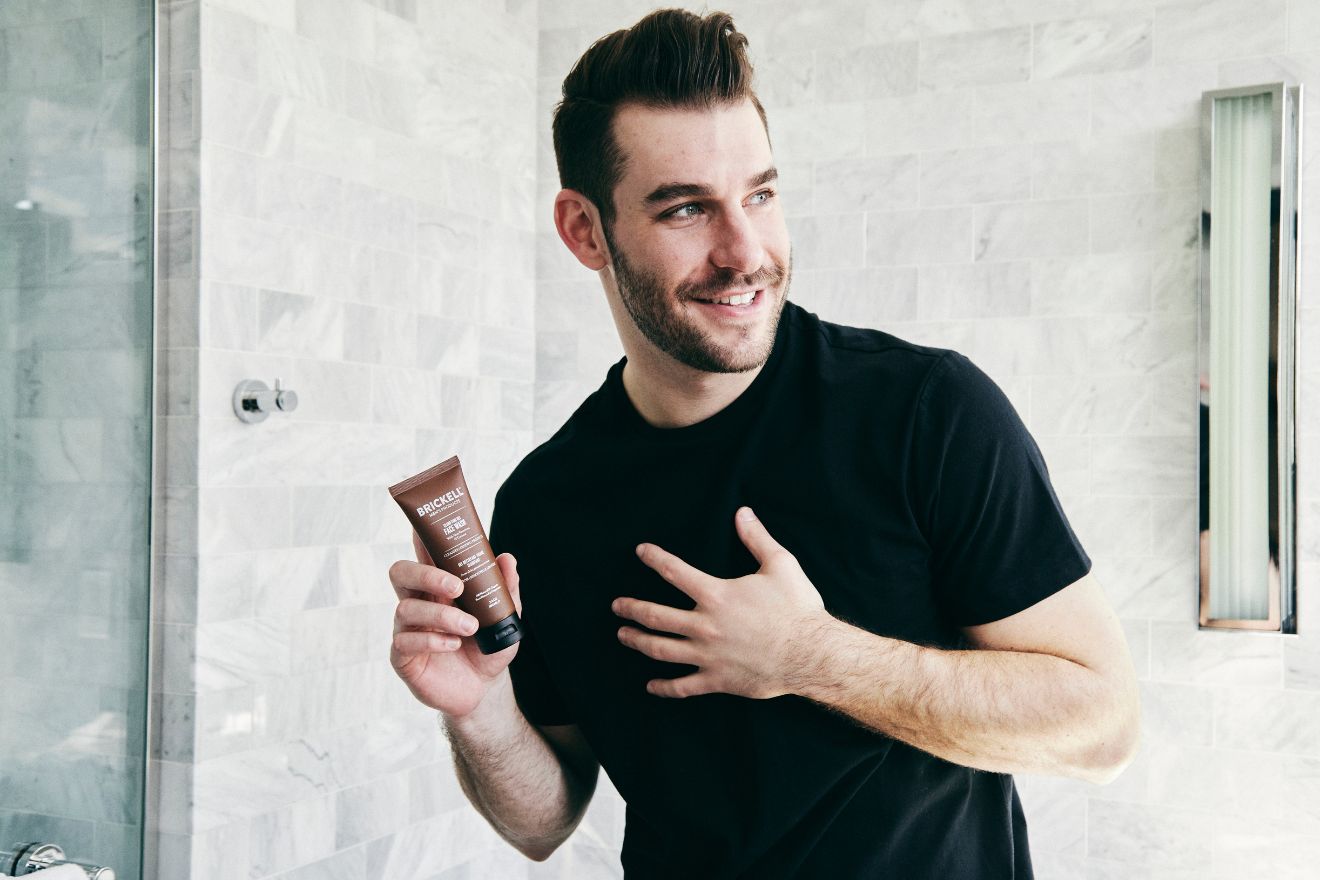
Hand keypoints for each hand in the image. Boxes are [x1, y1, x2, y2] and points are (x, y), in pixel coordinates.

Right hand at [388, 530, 522, 717]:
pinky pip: (405, 642)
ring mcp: (407, 629)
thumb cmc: (488, 646)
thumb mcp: (504, 617)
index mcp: (438, 587)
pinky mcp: (403, 657)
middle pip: (401, 573)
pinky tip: (452, 644)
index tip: (423, 526)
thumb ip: (505, 588)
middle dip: (426, 575)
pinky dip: (432, 640)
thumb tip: (507, 558)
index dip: (420, 539)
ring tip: (470, 627)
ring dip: (441, 616)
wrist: (484, 688)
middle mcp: (418, 603)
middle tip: (457, 586)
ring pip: (406, 609)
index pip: (424, 556)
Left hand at [612, 507, 828, 699]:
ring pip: (661, 649)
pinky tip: (651, 686)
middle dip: (632, 608)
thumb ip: (757, 539)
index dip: (655, 558)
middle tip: (617, 605)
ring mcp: (708, 655)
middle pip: (656, 616)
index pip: (675, 572)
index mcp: (716, 595)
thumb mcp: (780, 565)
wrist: (812, 653)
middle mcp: (705, 625)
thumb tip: (743, 512)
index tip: (641, 551)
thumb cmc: (797, 609)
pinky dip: (664, 687)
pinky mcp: (717, 679)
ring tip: (623, 635)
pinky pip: (683, 686)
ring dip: (638, 641)